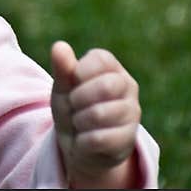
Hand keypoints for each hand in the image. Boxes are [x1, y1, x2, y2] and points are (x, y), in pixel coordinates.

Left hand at [50, 40, 140, 187]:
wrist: (79, 145)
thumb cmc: (73, 107)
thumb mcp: (63, 86)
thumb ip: (62, 67)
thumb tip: (59, 45)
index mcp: (112, 68)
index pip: (101, 59)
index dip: (79, 72)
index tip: (73, 82)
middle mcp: (128, 86)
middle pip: (106, 86)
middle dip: (77, 98)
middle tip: (74, 105)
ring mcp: (132, 112)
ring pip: (100, 114)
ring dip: (78, 121)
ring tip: (79, 123)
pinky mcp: (129, 138)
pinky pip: (98, 138)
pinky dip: (82, 140)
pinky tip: (84, 139)